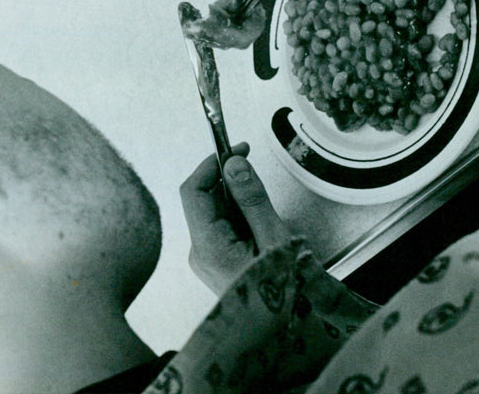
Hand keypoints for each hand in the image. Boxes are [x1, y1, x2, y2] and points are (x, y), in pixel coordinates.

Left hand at [180, 144, 290, 295]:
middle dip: (229, 180)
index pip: (193, 191)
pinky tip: (262, 225)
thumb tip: (234, 165)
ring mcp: (209, 257)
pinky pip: (225, 226)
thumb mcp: (273, 240)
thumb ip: (252, 200)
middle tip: (253, 165)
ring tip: (266, 211)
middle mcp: (201, 251)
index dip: (211, 164)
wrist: (285, 329)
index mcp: (208, 247)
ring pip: (217, 211)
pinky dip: (242, 215)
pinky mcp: (219, 259)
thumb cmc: (282, 294)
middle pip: (205, 199)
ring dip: (239, 199)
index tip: (235, 149)